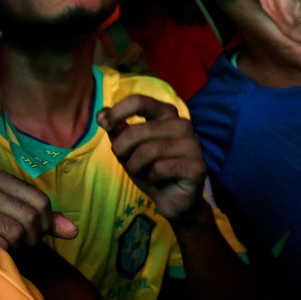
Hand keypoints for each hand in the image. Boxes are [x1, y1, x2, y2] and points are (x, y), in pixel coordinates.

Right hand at [0, 170, 77, 252]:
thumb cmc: (1, 228)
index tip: (34, 229)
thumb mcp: (27, 220)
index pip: (41, 201)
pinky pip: (1, 244)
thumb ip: (49, 221)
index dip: (45, 222)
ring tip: (8, 242)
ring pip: (16, 231)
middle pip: (30, 216)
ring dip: (17, 245)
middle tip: (20, 240)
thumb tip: (73, 230)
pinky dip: (4, 251)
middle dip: (31, 236)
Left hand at [98, 94, 204, 220]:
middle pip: (137, 131)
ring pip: (148, 151)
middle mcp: (182, 124)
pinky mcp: (198, 166)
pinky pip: (160, 169)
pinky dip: (152, 177)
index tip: (104, 124)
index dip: (117, 112)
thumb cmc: (148, 167)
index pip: (139, 101)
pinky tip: (159, 180)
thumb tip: (102, 115)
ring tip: (142, 171)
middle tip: (125, 160)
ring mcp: (193, 144)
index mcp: (166, 113)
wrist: (171, 198)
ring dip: (135, 166)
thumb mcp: (127, 146)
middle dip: (122, 149)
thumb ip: (115, 128)